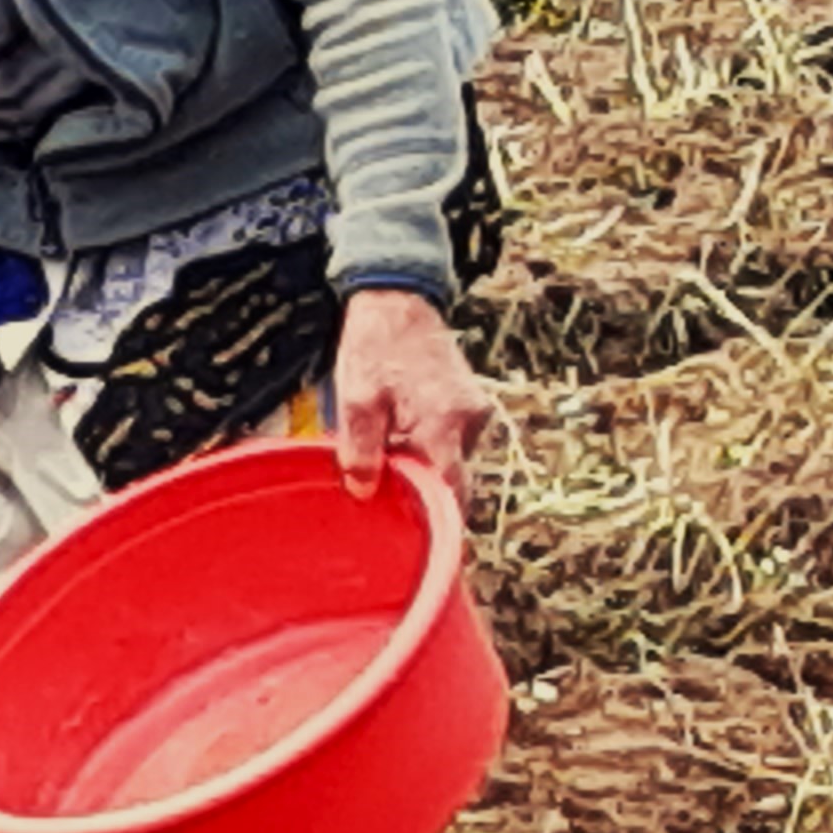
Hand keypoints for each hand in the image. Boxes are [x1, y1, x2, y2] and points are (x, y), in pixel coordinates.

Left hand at [332, 287, 489, 500]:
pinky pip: (455, 438)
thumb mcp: (356, 399)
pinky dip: (431, 444)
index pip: (451, 492)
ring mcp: (475, 409)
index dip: (434, 518)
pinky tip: (402, 431)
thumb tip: (363, 492)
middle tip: (390, 493)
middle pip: (453, 478)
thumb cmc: (375, 346)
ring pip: (453, 458)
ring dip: (426, 463)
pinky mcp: (470, 400)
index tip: (413, 533)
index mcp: (444, 423)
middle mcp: (471, 420)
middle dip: (425, 491)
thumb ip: (361, 449)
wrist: (397, 299)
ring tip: (390, 450)